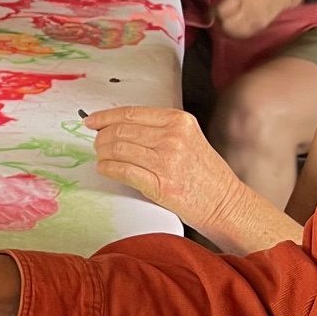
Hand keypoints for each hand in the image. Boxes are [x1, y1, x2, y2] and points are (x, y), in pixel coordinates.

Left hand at [86, 105, 244, 234]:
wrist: (225, 202)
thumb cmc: (205, 173)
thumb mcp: (188, 138)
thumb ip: (158, 129)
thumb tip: (117, 126)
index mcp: (179, 121)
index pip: (130, 113)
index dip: (105, 116)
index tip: (91, 121)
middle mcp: (172, 137)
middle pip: (120, 131)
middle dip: (101, 137)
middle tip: (97, 144)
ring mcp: (166, 161)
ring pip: (117, 149)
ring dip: (102, 154)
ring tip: (101, 157)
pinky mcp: (159, 184)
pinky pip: (122, 171)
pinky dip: (107, 169)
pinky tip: (105, 169)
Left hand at [212, 0, 304, 40]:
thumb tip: (219, 6)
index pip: (221, 11)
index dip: (214, 12)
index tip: (213, 11)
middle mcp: (249, 10)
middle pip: (226, 25)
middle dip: (220, 23)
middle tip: (219, 19)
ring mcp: (255, 20)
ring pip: (234, 32)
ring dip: (227, 29)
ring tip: (227, 23)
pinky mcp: (260, 26)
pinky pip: (244, 33)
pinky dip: (237, 32)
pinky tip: (237, 27)